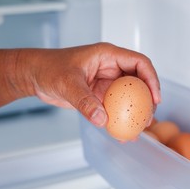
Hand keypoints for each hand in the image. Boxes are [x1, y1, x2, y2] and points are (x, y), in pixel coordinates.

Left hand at [17, 42, 160, 126]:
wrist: (34, 76)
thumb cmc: (48, 68)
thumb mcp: (67, 83)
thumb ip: (84, 101)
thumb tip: (102, 120)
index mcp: (108, 55)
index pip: (139, 62)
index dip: (152, 79)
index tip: (155, 98)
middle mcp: (111, 67)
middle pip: (139, 81)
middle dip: (148, 99)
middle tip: (148, 118)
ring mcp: (106, 82)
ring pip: (129, 96)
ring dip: (135, 111)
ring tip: (139, 129)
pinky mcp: (99, 95)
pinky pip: (115, 107)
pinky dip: (120, 118)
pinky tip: (122, 133)